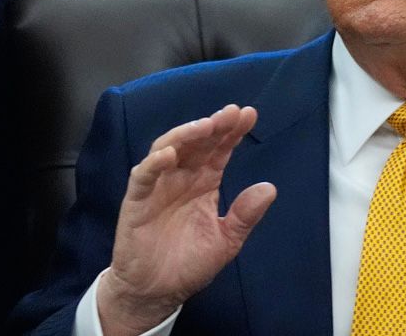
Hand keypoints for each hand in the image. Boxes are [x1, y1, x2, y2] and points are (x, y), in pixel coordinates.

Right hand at [96, 104, 275, 335]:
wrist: (157, 293)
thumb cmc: (189, 264)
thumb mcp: (226, 240)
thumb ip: (245, 215)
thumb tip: (269, 188)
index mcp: (204, 184)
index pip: (219, 150)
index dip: (232, 132)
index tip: (249, 114)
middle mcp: (181, 179)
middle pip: (196, 143)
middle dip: (214, 126)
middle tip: (231, 113)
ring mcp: (158, 188)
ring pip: (168, 150)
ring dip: (186, 135)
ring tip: (206, 126)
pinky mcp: (136, 203)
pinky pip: (143, 177)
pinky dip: (154, 164)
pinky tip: (170, 155)